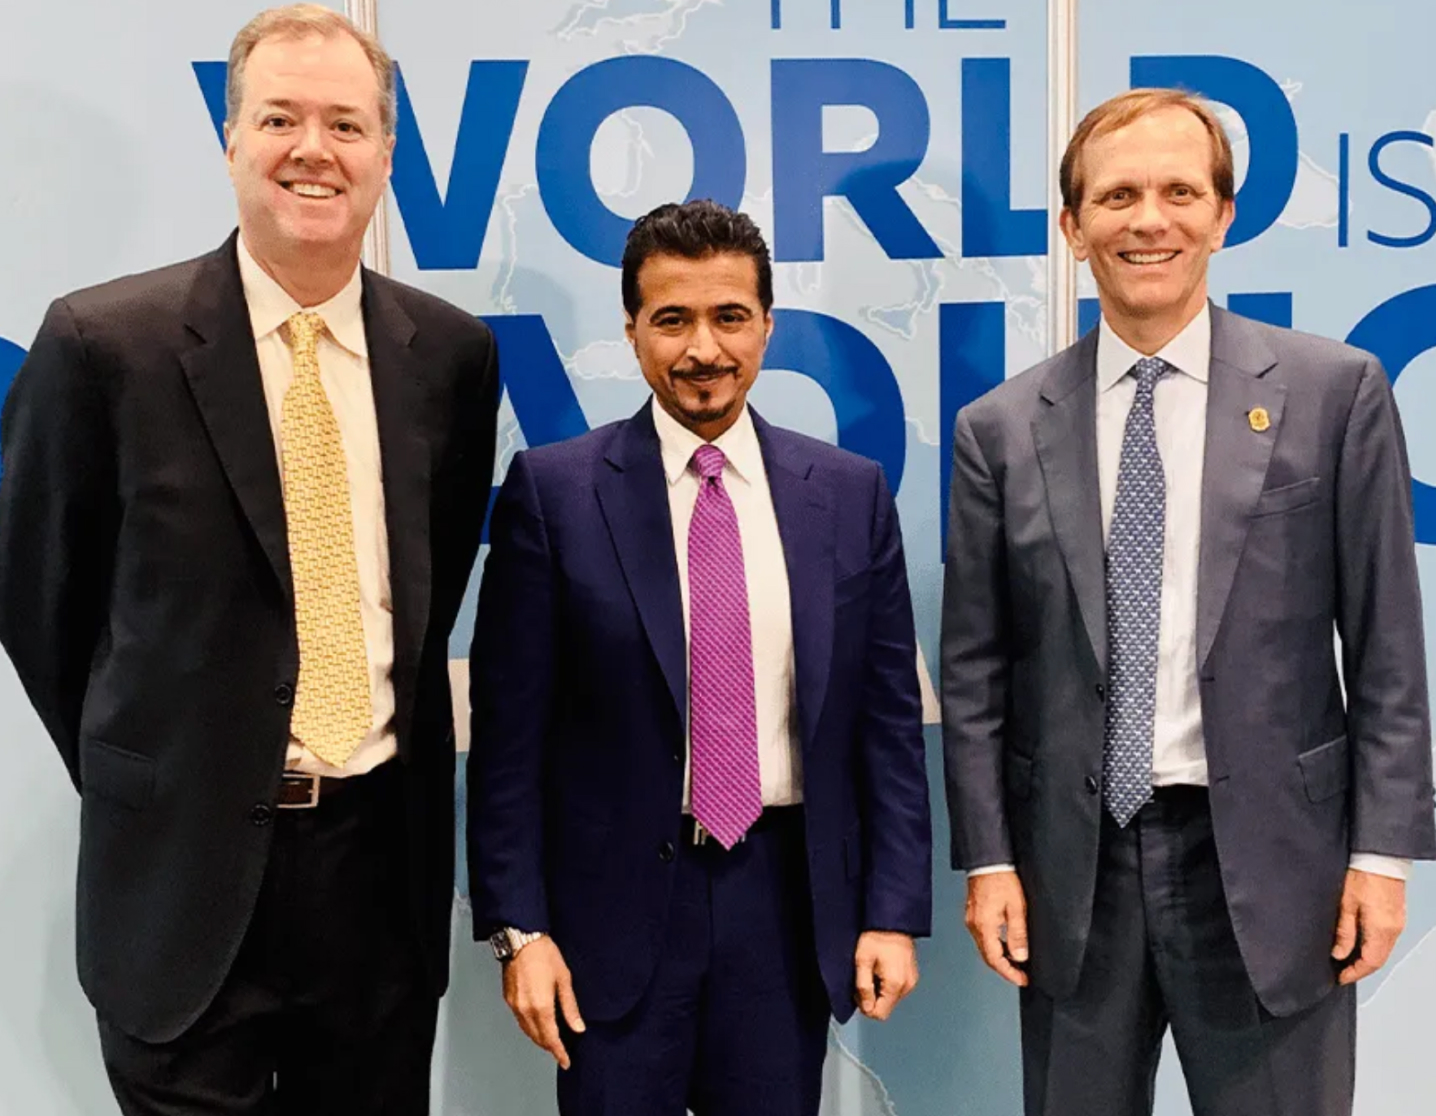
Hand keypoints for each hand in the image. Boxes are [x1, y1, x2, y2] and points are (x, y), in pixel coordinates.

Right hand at [502, 936, 585, 1068]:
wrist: (521, 940)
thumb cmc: (543, 954)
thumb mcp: (564, 979)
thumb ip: (570, 1007)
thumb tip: (578, 1027)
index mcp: (541, 1007)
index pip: (551, 1039)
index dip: (559, 1052)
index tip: (565, 1061)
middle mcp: (525, 1010)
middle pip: (537, 1038)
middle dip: (549, 1046)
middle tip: (561, 1050)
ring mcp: (514, 1005)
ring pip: (527, 1031)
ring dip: (539, 1038)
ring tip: (551, 1039)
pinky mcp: (508, 999)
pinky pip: (520, 1021)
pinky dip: (529, 1027)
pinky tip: (537, 1023)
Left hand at [853, 931, 918, 1019]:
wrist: (892, 921)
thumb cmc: (876, 936)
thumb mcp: (862, 961)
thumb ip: (863, 987)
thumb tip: (866, 1008)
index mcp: (895, 984)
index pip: (880, 1014)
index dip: (865, 1006)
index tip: (859, 990)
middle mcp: (907, 986)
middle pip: (886, 1007)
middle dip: (872, 998)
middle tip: (865, 977)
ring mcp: (912, 981)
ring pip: (891, 999)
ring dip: (879, 991)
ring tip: (874, 970)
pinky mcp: (912, 976)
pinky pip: (897, 989)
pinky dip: (887, 985)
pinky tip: (882, 969)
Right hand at [964, 870, 1028, 986]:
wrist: (988, 860)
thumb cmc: (1001, 878)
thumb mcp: (1016, 907)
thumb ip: (1018, 934)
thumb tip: (1020, 956)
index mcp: (984, 926)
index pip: (995, 960)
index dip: (1009, 973)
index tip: (1022, 980)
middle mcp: (974, 925)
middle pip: (988, 956)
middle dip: (1005, 968)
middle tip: (1021, 975)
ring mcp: (972, 919)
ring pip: (985, 947)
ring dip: (1000, 957)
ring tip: (1017, 962)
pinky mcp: (973, 914)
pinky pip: (983, 936)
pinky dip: (995, 945)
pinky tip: (1006, 944)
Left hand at [1332, 868, 1406, 985]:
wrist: (1379, 856)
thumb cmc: (1361, 875)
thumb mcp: (1345, 904)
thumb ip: (1344, 931)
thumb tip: (1339, 954)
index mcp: (1381, 928)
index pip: (1370, 962)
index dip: (1355, 973)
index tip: (1340, 978)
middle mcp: (1394, 929)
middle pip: (1379, 959)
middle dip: (1360, 969)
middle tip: (1342, 972)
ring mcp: (1398, 923)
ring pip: (1383, 950)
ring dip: (1367, 959)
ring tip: (1347, 961)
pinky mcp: (1397, 915)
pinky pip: (1387, 940)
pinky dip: (1373, 947)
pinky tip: (1360, 945)